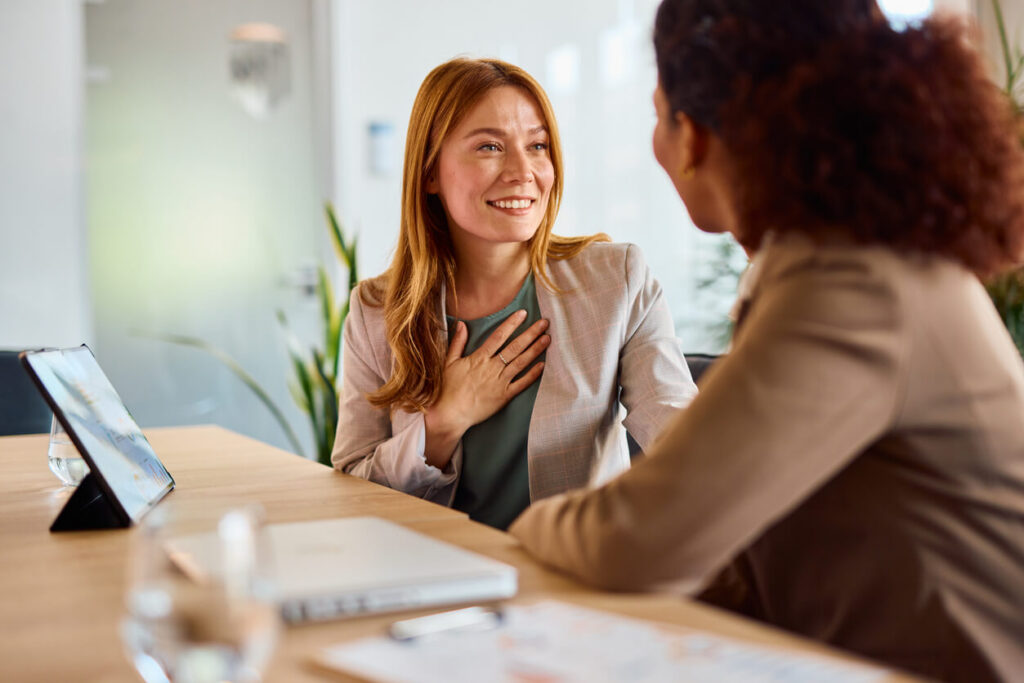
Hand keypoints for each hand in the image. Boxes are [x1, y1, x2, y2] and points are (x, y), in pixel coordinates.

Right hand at [423, 309, 549, 468]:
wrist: (451, 414)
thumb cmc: (448, 388)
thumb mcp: (449, 362)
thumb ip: (457, 342)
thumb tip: (462, 324)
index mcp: (479, 358)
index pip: (499, 336)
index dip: (512, 323)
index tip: (523, 313)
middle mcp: (492, 368)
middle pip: (515, 347)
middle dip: (531, 333)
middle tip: (544, 323)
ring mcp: (500, 382)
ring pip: (521, 363)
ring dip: (535, 350)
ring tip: (547, 339)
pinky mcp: (504, 396)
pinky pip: (521, 384)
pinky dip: (532, 375)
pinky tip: (542, 365)